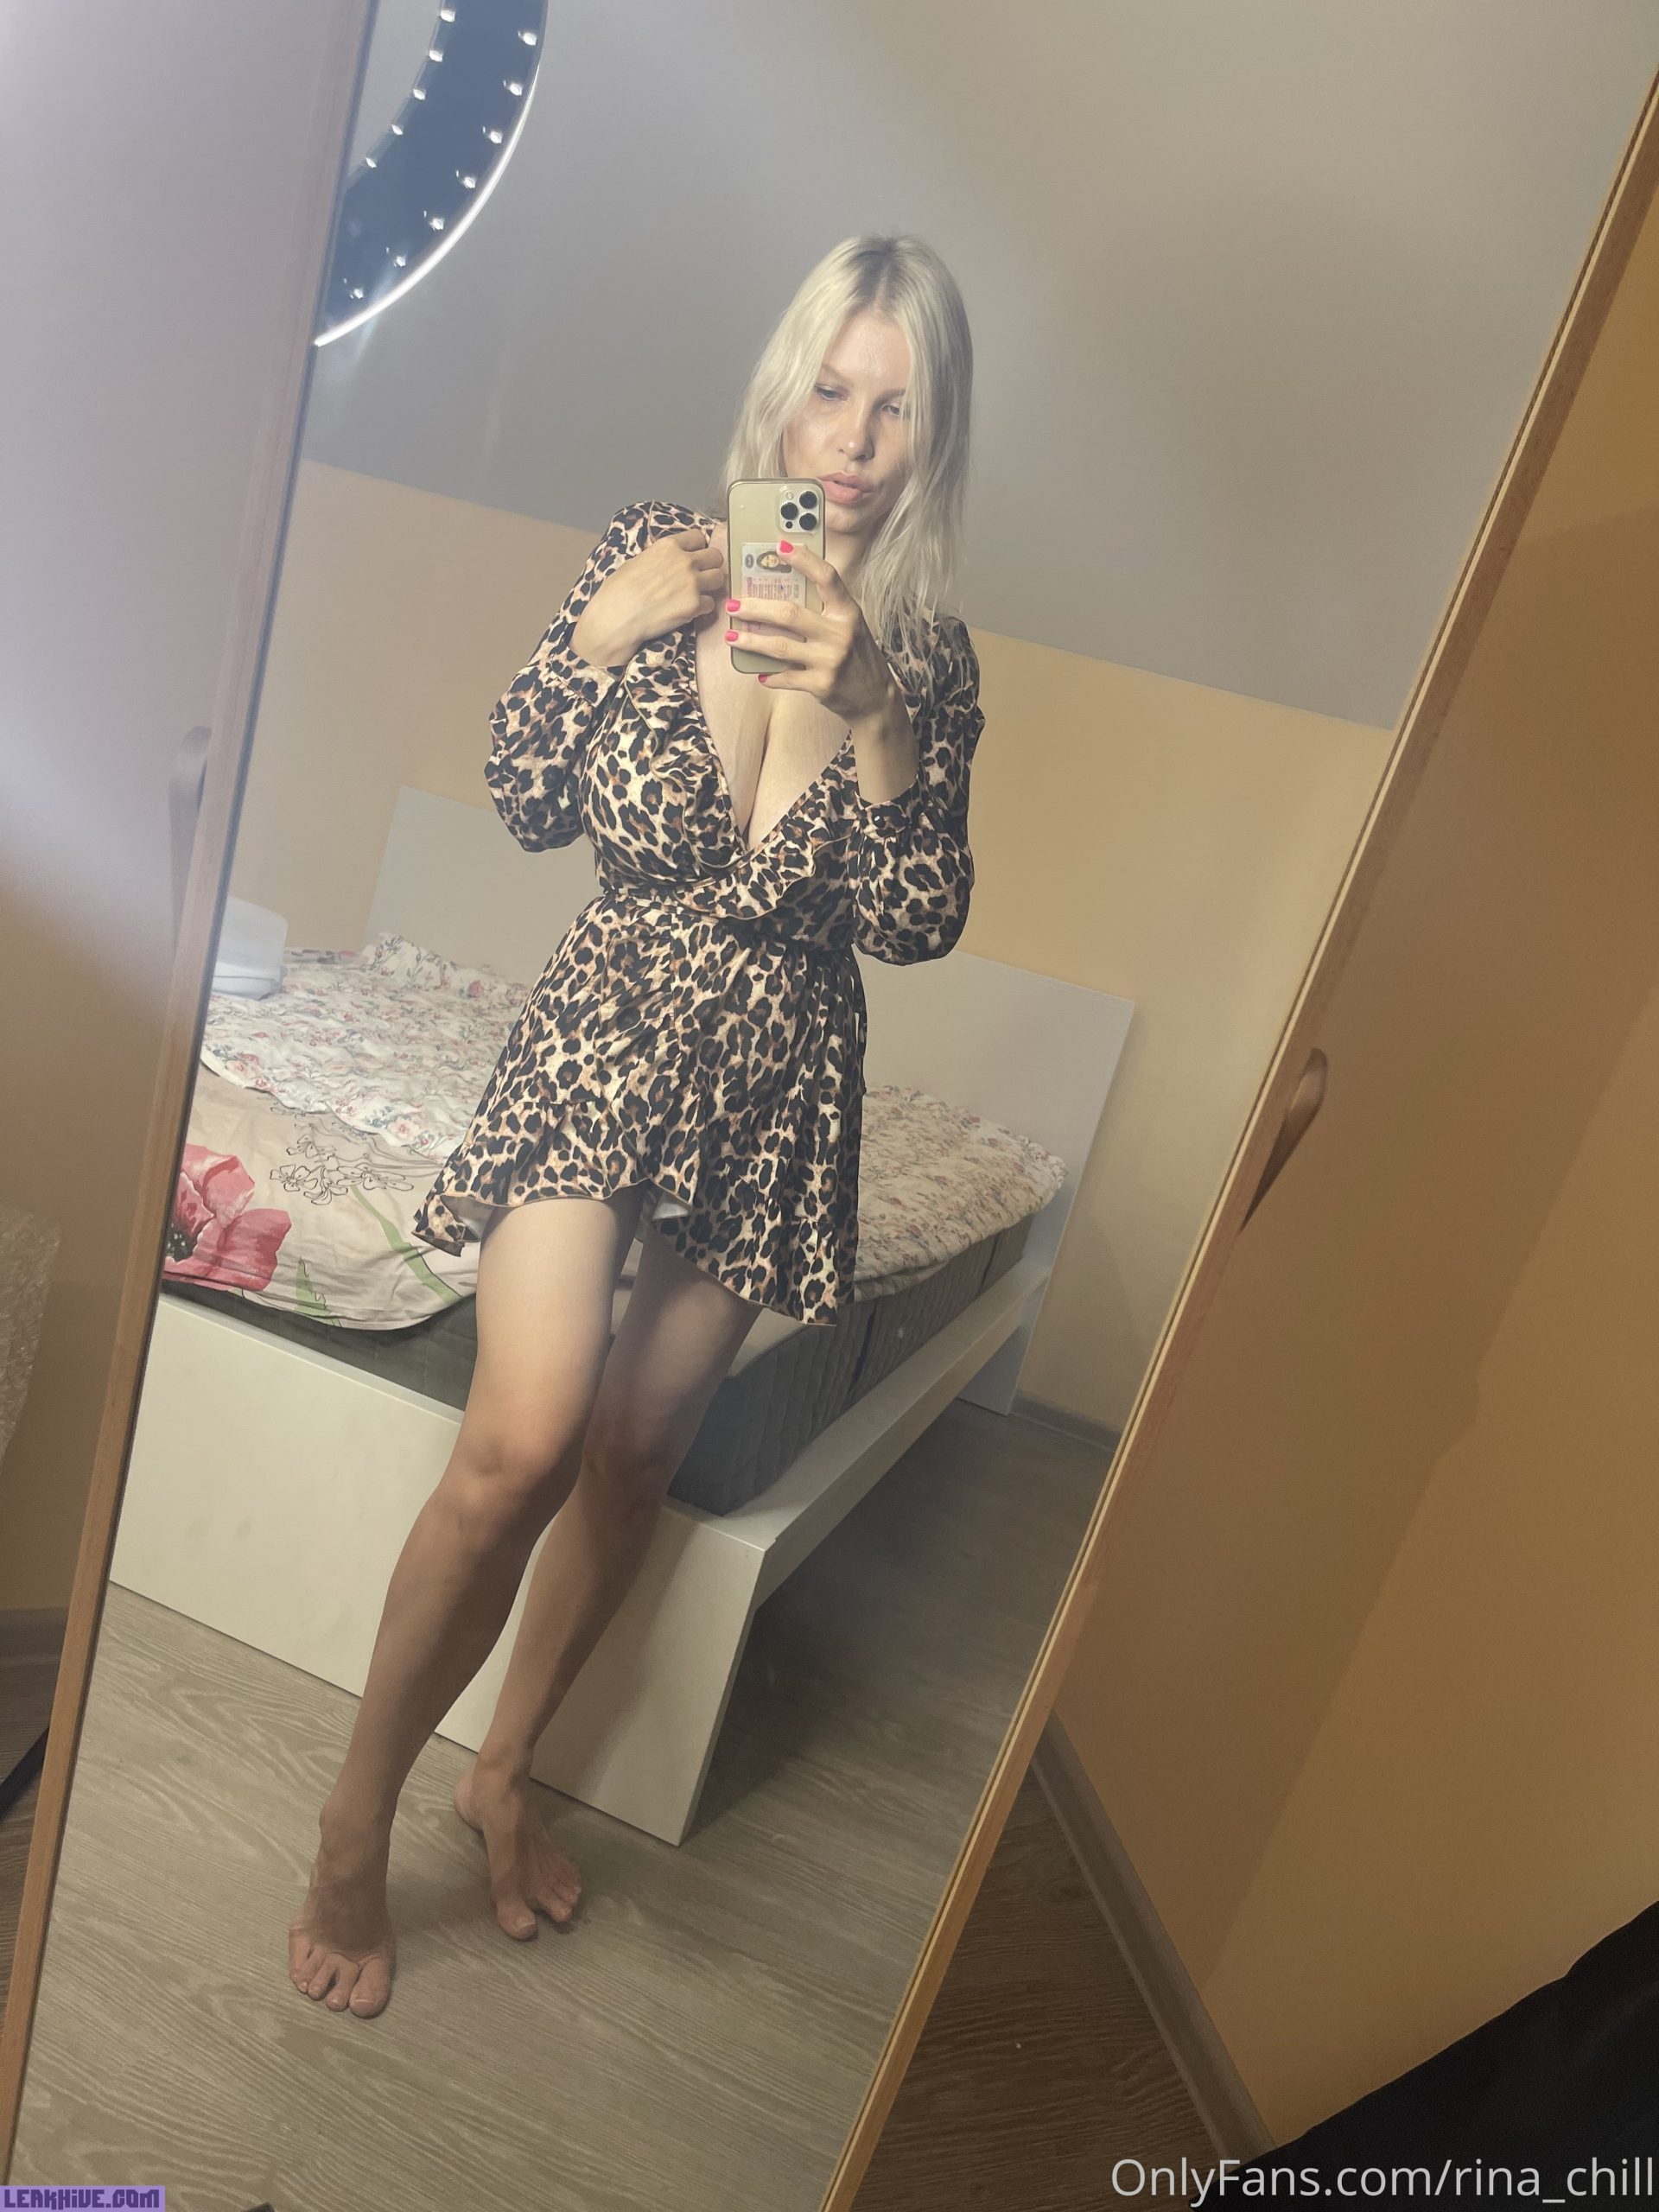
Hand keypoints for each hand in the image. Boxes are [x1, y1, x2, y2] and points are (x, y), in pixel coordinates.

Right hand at [572, 526, 725, 668]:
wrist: (616, 617)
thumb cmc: (617, 591)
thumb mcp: (637, 561)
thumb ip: (659, 558)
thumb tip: (666, 562)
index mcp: (668, 546)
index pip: (698, 537)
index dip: (697, 548)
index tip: (694, 557)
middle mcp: (684, 560)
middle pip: (716, 556)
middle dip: (711, 565)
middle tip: (702, 576)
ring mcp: (692, 583)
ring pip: (719, 578)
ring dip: (711, 586)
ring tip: (699, 594)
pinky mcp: (694, 605)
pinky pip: (711, 603)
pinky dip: (703, 608)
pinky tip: (690, 611)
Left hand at [724, 540, 897, 725]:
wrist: (875, 697)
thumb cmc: (857, 655)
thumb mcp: (849, 626)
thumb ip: (824, 610)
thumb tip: (781, 592)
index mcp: (848, 612)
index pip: (827, 578)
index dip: (804, 560)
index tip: (780, 547)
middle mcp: (840, 633)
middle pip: (790, 614)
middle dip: (755, 608)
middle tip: (733, 604)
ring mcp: (830, 660)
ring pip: (780, 646)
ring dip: (751, 641)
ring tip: (731, 637)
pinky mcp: (822, 685)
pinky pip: (786, 677)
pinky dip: (769, 675)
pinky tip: (758, 672)